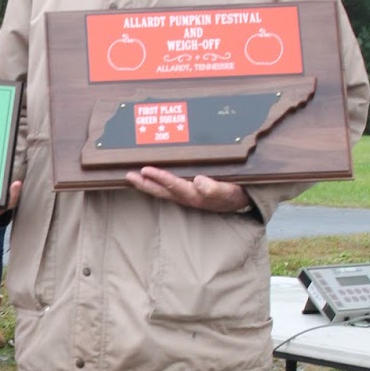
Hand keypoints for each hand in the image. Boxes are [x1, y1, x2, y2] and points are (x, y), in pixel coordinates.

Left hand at [124, 166, 251, 213]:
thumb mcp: (230, 191)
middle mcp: (187, 197)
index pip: (174, 185)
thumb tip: (199, 182)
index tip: (146, 169)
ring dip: (146, 184)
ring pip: (162, 191)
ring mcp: (185, 196)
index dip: (160, 178)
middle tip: (128, 175)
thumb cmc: (235, 194)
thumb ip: (216, 188)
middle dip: (144, 184)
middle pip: (161, 192)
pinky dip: (155, 184)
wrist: (241, 201)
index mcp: (195, 196)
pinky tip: (147, 178)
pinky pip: (167, 189)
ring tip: (132, 177)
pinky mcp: (186, 193)